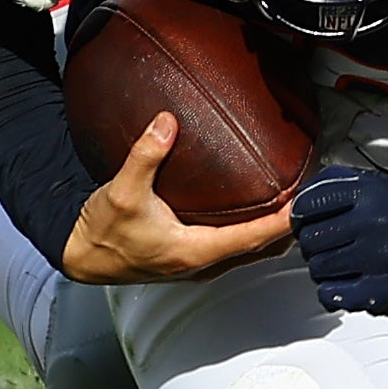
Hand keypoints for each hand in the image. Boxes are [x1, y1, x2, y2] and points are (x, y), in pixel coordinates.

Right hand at [62, 114, 294, 284]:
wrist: (82, 256)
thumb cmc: (103, 234)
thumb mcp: (122, 190)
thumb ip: (146, 155)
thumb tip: (166, 123)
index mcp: (194, 252)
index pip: (253, 237)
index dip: (282, 220)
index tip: (304, 203)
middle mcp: (201, 264)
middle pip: (259, 249)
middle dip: (284, 226)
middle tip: (305, 198)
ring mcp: (196, 265)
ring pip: (247, 251)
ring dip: (268, 230)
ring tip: (286, 202)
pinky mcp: (187, 259)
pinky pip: (232, 248)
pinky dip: (249, 232)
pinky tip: (249, 211)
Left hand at [292, 165, 387, 323]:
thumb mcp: (382, 188)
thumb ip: (341, 185)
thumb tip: (300, 195)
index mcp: (370, 193)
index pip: (307, 203)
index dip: (301, 216)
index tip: (306, 222)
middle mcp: (371, 222)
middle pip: (310, 239)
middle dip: (314, 246)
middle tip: (329, 248)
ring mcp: (376, 258)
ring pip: (317, 268)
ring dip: (324, 271)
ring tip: (343, 266)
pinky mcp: (380, 291)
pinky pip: (330, 294)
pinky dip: (333, 293)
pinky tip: (348, 284)